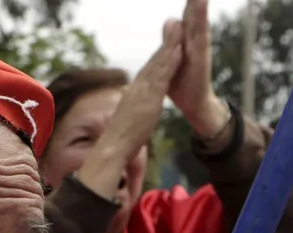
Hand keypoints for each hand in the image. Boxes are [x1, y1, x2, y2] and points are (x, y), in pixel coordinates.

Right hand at [87, 20, 182, 167]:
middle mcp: (136, 88)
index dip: (158, 56)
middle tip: (175, 24)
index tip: (166, 44)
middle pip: (153, 62)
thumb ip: (133, 112)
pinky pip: (162, 76)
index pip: (148, 71)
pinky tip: (179, 49)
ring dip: (170, 44)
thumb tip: (131, 112)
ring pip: (159, 64)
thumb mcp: (128, 122)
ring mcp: (142, 92)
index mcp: (133, 94)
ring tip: (180, 28)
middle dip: (165, 43)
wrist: (112, 148)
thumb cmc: (120, 140)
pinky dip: (170, 61)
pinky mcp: (149, 98)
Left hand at [167, 0, 228, 136]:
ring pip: (198, 21)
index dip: (188, 2)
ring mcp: (199, 48)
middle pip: (193, 14)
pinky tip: (201, 7)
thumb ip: (171, 41)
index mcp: (185, 41)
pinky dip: (201, 21)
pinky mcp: (201, 56)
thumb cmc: (183, 84)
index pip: (185, 16)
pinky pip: (200, 36)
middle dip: (195, 0)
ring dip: (199, 5)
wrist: (195, 104)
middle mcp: (194, 41)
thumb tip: (170, 22)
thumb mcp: (172, 59)